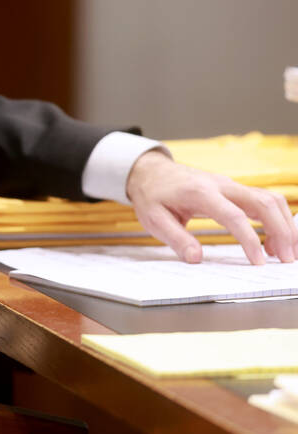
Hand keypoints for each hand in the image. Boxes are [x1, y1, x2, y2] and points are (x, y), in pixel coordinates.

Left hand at [126, 149, 297, 263]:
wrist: (150, 171)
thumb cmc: (152, 195)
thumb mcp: (154, 219)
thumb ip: (175, 238)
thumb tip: (196, 258)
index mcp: (199, 192)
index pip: (234, 216)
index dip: (250, 240)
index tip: (258, 262)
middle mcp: (221, 185)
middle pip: (263, 202)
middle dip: (281, 231)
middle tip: (287, 259)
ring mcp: (230, 185)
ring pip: (269, 199)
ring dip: (284, 225)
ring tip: (283, 254)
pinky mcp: (235, 189)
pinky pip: (264, 200)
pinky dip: (276, 219)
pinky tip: (273, 241)